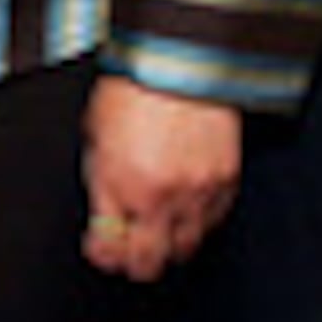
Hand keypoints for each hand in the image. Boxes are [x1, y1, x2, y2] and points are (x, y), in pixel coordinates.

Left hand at [79, 76, 239, 281]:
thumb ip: (101, 179)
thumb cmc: (134, 85)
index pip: (108, 248)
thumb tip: (103, 209)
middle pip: (148, 263)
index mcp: (118, 185)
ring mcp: (195, 193)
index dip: (104, 253)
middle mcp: (157, 197)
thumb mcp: (96, 133)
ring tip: (161, 228)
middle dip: (135, 262)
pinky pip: (212, 222)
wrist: (180, 57)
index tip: (102, 247)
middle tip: (131, 250)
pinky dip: (199, 221)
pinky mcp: (225, 182)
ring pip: (185, 248)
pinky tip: (188, 205)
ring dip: (170, 244)